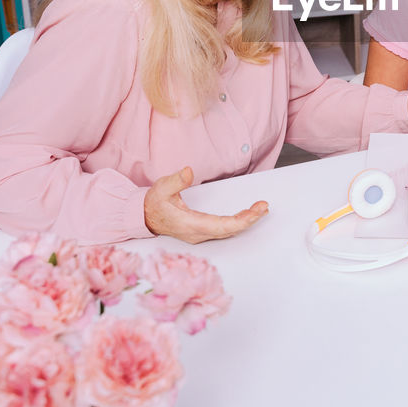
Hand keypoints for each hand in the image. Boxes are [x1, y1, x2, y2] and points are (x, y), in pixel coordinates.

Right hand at [144, 166, 268, 243]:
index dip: (241, 220)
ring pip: (228, 231)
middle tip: (263, 207)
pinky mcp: (201, 231)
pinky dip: (238, 222)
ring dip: (245, 221)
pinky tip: (247, 215)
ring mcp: (200, 234)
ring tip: (261, 210)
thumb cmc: (153, 203)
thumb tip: (189, 171)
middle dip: (249, 219)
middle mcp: (197, 233)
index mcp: (190, 224)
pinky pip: (224, 230)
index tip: (255, 212)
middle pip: (229, 230)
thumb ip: (176, 181)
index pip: (221, 226)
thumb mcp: (161, 188)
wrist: (144, 216)